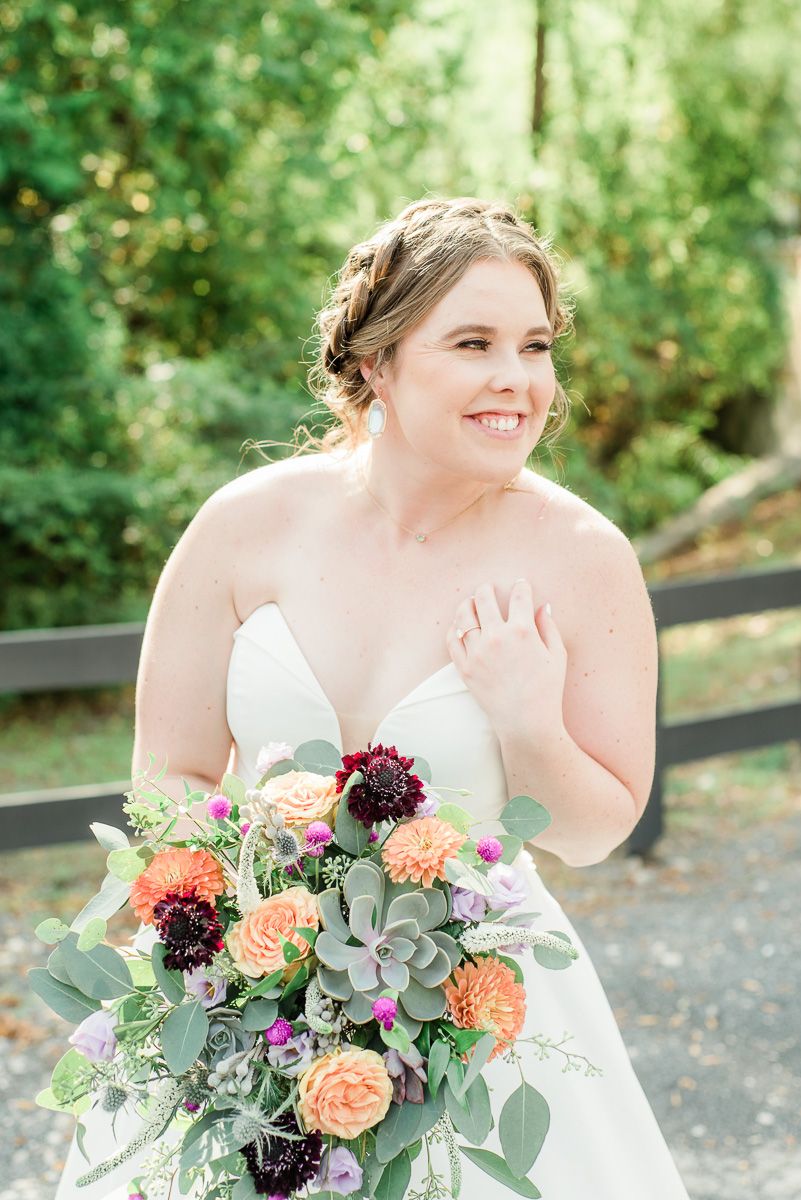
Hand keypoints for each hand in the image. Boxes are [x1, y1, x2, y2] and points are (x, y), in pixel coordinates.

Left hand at [446, 579, 567, 736]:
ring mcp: (477, 652)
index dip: (522, 586)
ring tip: (470, 602)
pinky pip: (452, 639)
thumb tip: (543, 605)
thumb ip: (549, 627)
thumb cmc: (547, 690)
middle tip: (488, 588)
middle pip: (484, 598)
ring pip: (463, 616)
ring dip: (467, 604)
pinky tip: (459, 625)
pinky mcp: (465, 667)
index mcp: (523, 631)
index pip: (519, 596)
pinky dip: (454, 628)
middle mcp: (497, 637)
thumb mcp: (557, 656)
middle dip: (487, 589)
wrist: (526, 723)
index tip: (521, 584)